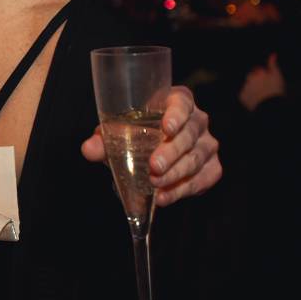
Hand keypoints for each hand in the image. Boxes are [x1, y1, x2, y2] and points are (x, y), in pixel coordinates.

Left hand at [81, 85, 221, 205]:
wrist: (155, 152)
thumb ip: (104, 139)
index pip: (182, 103)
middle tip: (154, 166)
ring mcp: (207, 145)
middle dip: (171, 152)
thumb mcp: (120, 132)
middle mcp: (198, 121)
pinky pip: (203, 180)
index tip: (167, 127)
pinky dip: (183, 190)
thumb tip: (88, 149)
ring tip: (156, 184)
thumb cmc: (138, 133)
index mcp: (177, 102)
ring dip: (176, 174)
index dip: (176, 114)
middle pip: (189, 135)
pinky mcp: (213, 168)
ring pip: (196, 159)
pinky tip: (164, 197)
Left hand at [239, 53, 284, 110]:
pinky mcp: (242, 97)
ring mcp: (244, 87)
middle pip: (251, 78)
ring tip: (261, 97)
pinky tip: (256, 101)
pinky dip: (248, 97)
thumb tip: (273, 54)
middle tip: (265, 90)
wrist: (271, 107)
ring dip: (252, 89)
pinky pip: (244, 95)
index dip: (263, 76)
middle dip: (256, 82)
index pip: (257, 71)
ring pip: (247, 86)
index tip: (268, 83)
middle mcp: (249, 78)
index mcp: (258, 73)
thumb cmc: (276, 90)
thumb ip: (273, 64)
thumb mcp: (277, 75)